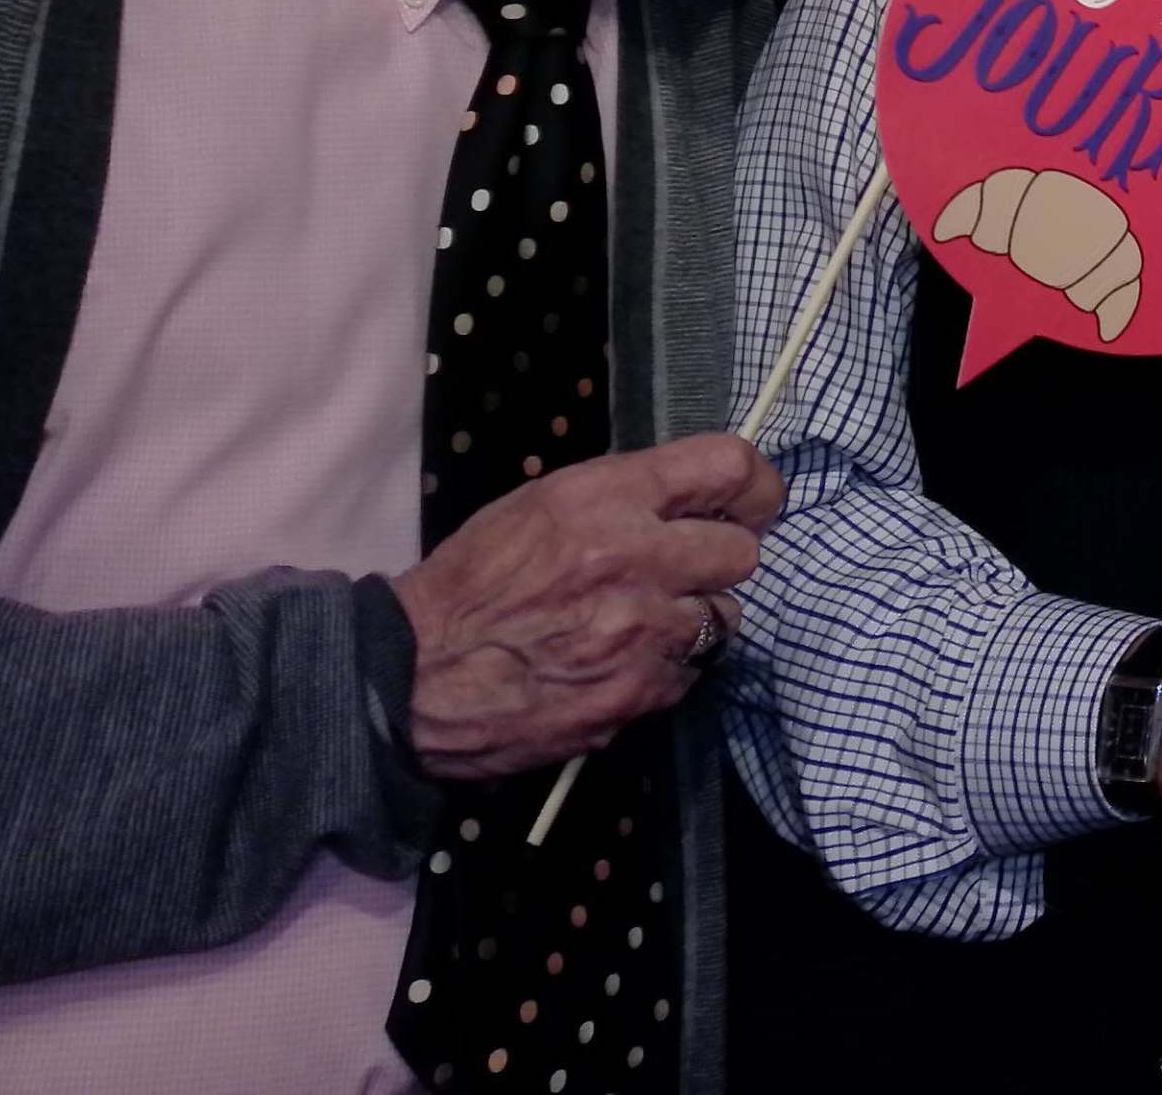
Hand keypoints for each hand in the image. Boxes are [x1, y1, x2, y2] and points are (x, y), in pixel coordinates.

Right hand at [394, 434, 781, 778]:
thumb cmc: (472, 585)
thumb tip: (698, 500)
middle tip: (683, 574)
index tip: (750, 502)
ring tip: (638, 624)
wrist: (409, 677)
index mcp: (606, 498)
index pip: (728, 468)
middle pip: (743, 552)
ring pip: (723, 619)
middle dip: (717, 562)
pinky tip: (616, 665)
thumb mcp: (540, 505)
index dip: (752, 486)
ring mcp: (640, 631)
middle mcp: (634, 557)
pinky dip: (663, 670)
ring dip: (693, 621)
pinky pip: (687, 674)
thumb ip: (624, 497)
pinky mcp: (635, 693)